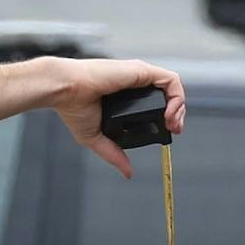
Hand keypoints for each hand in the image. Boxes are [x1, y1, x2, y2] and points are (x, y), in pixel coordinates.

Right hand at [47, 57, 186, 174]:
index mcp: (125, 95)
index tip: (168, 131)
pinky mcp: (141, 71)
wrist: (64, 91)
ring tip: (172, 123)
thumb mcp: (96, 138)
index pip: (156, 103)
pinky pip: (170, 80)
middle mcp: (134, 84)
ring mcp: (139, 76)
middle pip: (168, 95)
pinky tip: (169, 113)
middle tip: (174, 129)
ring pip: (173, 87)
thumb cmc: (73, 108)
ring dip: (179, 106)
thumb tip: (128, 173)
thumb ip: (113, 154)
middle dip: (177, 114)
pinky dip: (176, 96)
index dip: (167, 116)